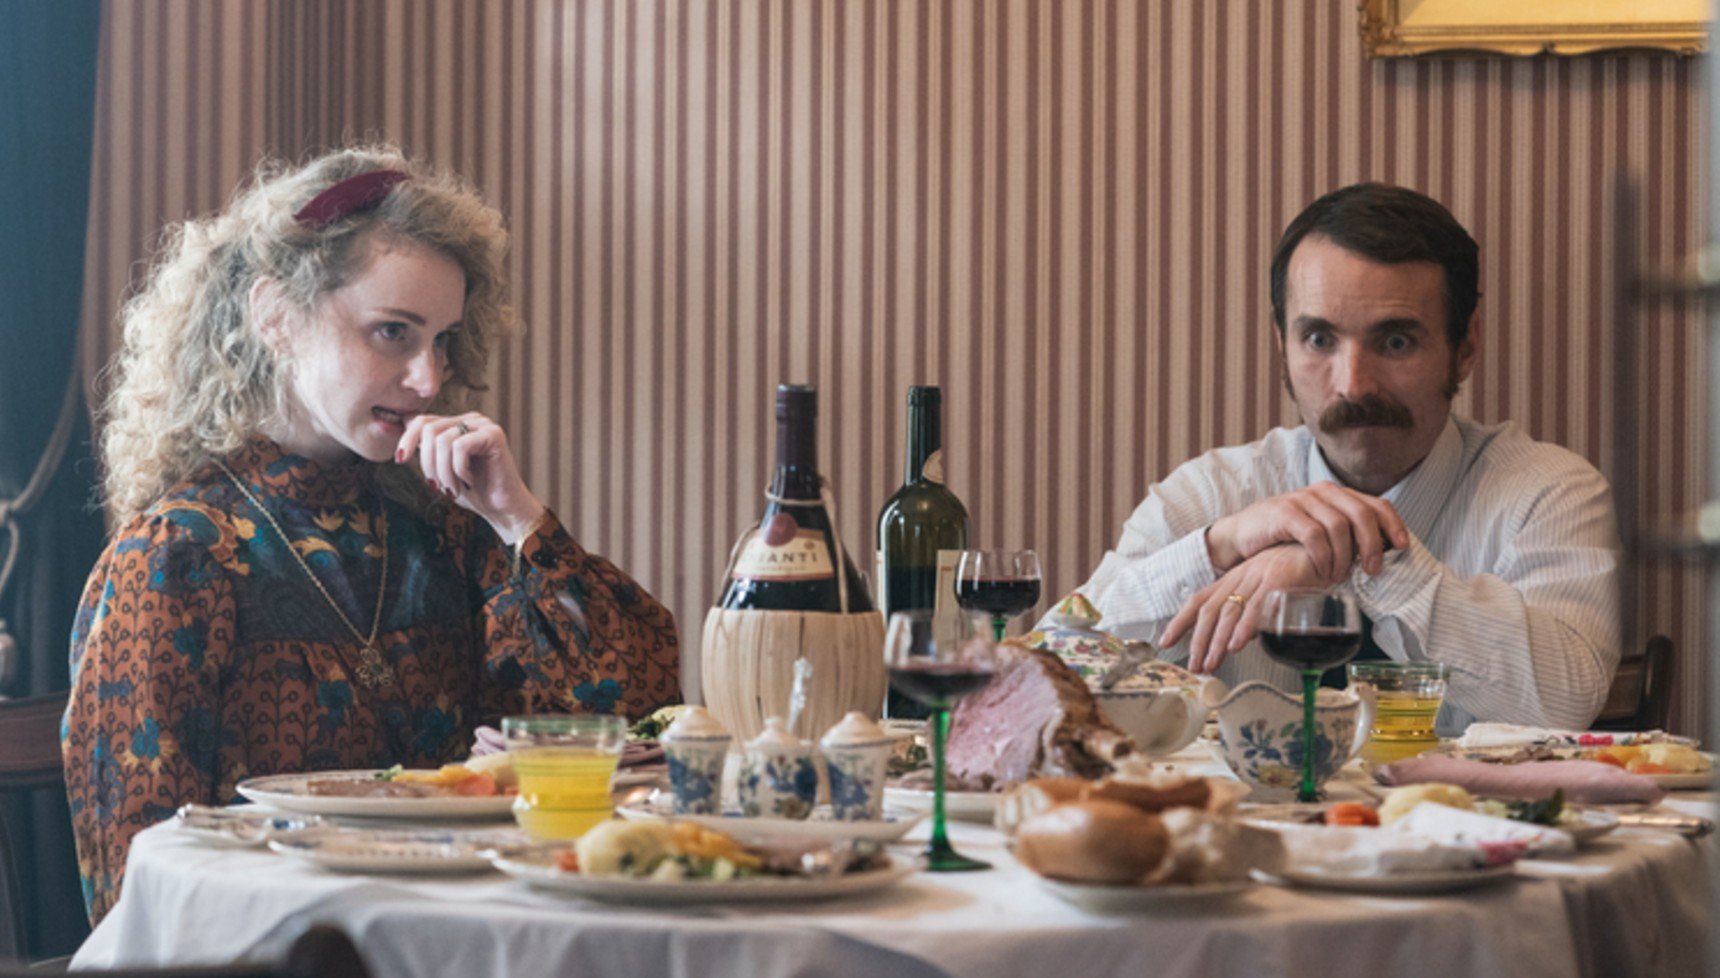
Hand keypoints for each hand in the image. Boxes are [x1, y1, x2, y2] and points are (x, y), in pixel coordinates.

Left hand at [396, 412, 545, 542]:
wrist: (502, 510)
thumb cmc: (473, 492)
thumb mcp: (441, 467)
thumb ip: (427, 446)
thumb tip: (403, 421)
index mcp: (457, 424)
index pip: (422, 421)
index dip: (407, 439)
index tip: (400, 460)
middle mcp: (471, 419)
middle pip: (430, 429)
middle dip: (427, 463)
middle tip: (435, 486)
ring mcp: (484, 425)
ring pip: (443, 441)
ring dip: (443, 472)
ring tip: (453, 489)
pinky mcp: (494, 435)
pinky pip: (460, 447)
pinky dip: (459, 470)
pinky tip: (469, 481)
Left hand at [1159, 544, 1332, 673]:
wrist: (1322, 544)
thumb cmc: (1295, 570)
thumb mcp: (1265, 592)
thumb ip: (1249, 615)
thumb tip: (1236, 640)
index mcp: (1233, 580)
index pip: (1199, 601)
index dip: (1180, 621)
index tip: (1165, 641)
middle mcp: (1240, 577)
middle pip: (1210, 611)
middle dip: (1199, 641)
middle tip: (1195, 666)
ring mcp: (1258, 577)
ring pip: (1229, 611)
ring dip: (1217, 641)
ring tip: (1211, 663)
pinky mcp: (1279, 579)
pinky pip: (1257, 605)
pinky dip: (1245, 626)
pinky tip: (1237, 644)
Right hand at [1206, 483, 1408, 578]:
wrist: (1241, 535)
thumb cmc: (1285, 539)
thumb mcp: (1320, 534)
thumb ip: (1346, 537)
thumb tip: (1379, 558)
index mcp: (1338, 496)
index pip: (1376, 505)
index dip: (1394, 525)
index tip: (1403, 548)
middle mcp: (1323, 493)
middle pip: (1362, 514)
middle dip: (1372, 545)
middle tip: (1372, 571)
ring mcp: (1302, 500)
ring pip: (1339, 526)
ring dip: (1344, 556)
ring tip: (1338, 576)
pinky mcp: (1283, 513)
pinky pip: (1313, 535)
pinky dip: (1322, 556)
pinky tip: (1321, 569)